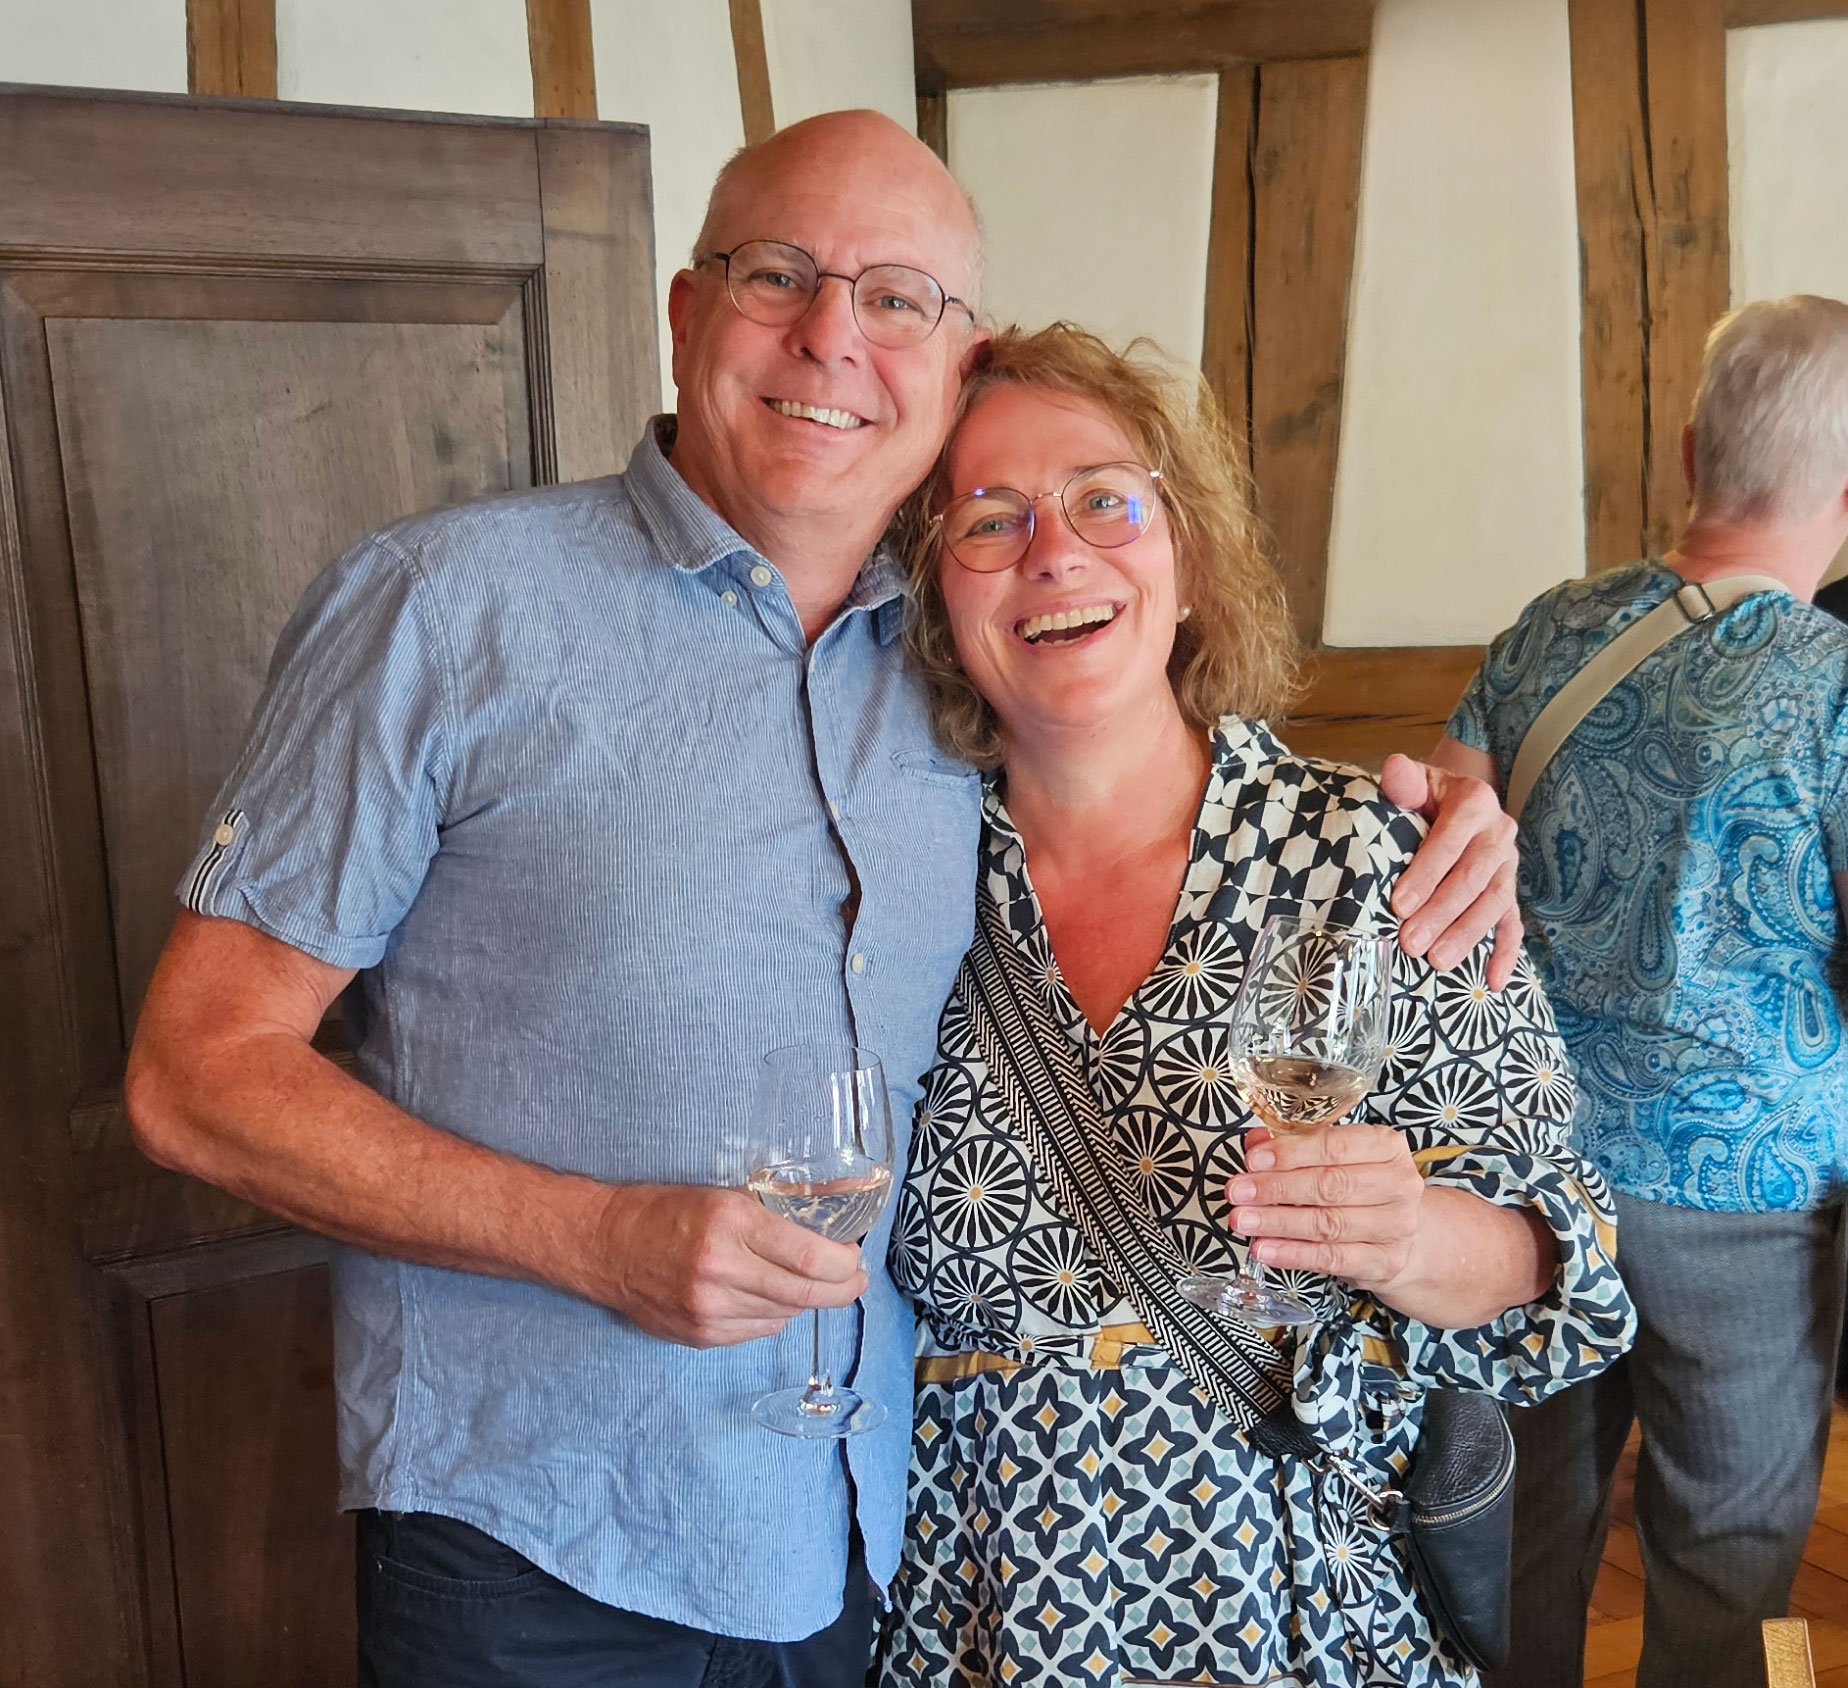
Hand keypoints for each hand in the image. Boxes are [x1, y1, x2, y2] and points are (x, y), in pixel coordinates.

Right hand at [586, 1182, 868, 1348]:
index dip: (844, 1262)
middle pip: (805, 1293)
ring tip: (813, 1284)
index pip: (809, 1256)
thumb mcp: (726, 1193)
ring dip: (806, 1300)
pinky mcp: (700, 1335)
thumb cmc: (666, 1211)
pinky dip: (774, 1314)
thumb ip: (782, 1205)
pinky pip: (758, 1330)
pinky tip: (773, 1298)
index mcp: (731, 1223)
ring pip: (785, 1314)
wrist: (606, 1246)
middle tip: (854, 1279)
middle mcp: (722, 1269)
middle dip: (841, 1288)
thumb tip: (844, 1194)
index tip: (855, 1256)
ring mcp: (710, 1308)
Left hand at [1225, 1124, 1422, 1290]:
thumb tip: (1256, 1142)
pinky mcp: (1384, 1262)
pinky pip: (1331, 1259)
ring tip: (1243, 1220)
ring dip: (1278, 1222)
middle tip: (1238, 1191)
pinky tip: (1264, 1248)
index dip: (1289, 1153)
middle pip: (1329, 1185)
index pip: (1334, 1145)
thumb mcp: (1334, 1157)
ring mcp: (1395, 1227)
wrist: (1400, 1236)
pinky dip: (1293, 1254)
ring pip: (1327, 1224)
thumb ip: (1295, 1144)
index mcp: (1386, 1147)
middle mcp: (1398, 1185)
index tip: (1253, 1160)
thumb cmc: (1360, 1187)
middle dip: (1276, 1188)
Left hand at [1378, 752, 1522, 987]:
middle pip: (1473, 878)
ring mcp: (1508, 865)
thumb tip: (1394, 769)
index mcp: (1474, 802)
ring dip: (1467, 935)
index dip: (1426, 873)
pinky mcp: (1509, 891)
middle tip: (1410, 943)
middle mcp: (1498, 833)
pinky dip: (1506, 954)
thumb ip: (1404, 779)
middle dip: (1442, 913)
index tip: (1399, 904)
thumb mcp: (1415, 780)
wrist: (1456, 799)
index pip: (1450, 841)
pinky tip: (1494, 982)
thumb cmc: (1425, 795)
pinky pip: (1513, 924)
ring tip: (1437, 962)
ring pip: (1493, 903)